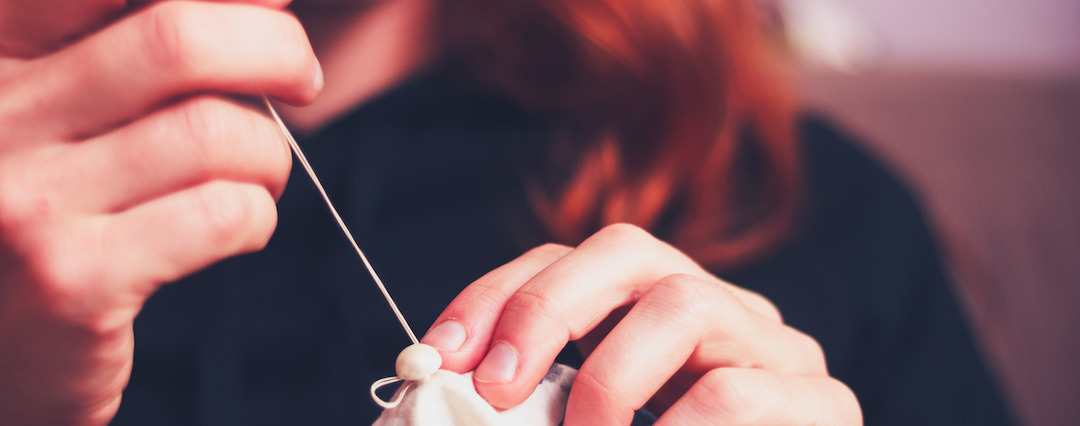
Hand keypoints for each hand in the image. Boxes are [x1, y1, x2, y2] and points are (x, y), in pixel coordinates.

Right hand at [0, 0, 319, 423]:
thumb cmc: (41, 227)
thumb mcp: (43, 121)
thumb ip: (124, 52)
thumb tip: (264, 6)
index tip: (277, 0)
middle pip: (178, 37)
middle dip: (278, 51)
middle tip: (303, 81)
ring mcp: (24, 203)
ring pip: (212, 133)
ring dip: (270, 155)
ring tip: (257, 177)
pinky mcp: (70, 280)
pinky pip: (220, 215)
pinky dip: (257, 216)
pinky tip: (239, 227)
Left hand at [421, 224, 861, 424]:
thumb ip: (532, 408)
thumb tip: (441, 390)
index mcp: (657, 314)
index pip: (568, 262)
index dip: (495, 296)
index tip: (438, 355)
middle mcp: (722, 312)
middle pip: (629, 250)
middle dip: (545, 308)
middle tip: (495, 389)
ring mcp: (781, 353)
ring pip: (685, 302)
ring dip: (608, 381)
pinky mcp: (824, 407)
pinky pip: (734, 396)